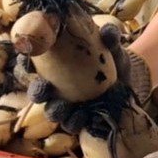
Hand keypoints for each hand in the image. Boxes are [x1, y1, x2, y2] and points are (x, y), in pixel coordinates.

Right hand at [26, 25, 151, 133]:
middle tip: (44, 87)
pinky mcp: (79, 119)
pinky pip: (72, 124)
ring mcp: (66, 105)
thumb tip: (107, 32)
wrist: (130, 81)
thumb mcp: (112, 45)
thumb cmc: (112, 57)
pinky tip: (82, 116)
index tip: (29, 58)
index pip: (32, 63)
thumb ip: (110, 37)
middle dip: (37, 91)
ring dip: (54, 109)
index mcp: (53, 64)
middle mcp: (54, 86)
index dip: (26, 61)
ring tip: (63, 106)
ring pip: (52, 111)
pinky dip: (75, 121)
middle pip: (37, 91)